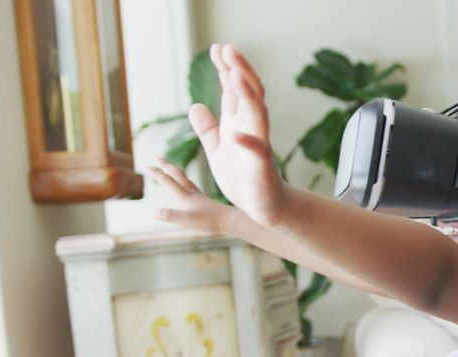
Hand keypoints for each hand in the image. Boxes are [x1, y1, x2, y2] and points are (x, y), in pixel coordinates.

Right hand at [150, 158, 244, 234]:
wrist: (233, 222)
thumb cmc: (211, 222)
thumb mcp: (188, 221)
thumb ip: (171, 215)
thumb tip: (152, 211)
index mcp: (186, 196)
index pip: (168, 181)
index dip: (156, 173)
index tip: (145, 166)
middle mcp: (192, 193)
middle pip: (177, 175)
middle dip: (166, 166)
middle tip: (157, 157)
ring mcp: (200, 197)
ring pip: (186, 180)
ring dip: (176, 172)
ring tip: (171, 169)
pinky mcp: (206, 202)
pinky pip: (193, 188)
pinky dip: (187, 183)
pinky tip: (189, 189)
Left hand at [181, 44, 286, 225]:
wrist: (262, 207)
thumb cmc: (243, 179)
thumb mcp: (217, 151)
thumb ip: (208, 129)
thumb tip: (195, 106)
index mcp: (239, 123)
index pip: (234, 90)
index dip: (226, 69)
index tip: (217, 48)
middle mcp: (252, 128)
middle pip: (249, 93)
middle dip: (239, 70)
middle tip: (227, 48)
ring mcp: (259, 145)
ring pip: (257, 114)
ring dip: (247, 94)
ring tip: (236, 74)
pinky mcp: (263, 166)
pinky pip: (257, 150)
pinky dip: (247, 141)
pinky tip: (235, 132)